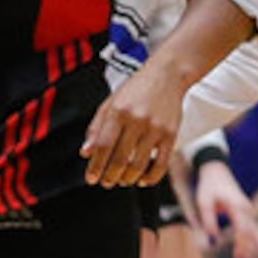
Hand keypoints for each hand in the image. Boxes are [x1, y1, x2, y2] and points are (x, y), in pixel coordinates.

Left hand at [83, 64, 186, 186]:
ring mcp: (155, 128)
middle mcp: (137, 120)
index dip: (95, 165)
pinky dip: (151, 177)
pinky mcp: (171, 134)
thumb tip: (86, 153)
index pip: (103, 145)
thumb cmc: (136, 90)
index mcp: (118, 111)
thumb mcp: (110, 103)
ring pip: (139, 164)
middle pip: (120, 158)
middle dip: (110, 176)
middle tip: (106, 182)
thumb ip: (96, 127)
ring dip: (128, 178)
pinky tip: (142, 180)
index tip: (91, 178)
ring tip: (122, 181)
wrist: (167, 75)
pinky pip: (161, 163)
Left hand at [194, 158, 257, 257]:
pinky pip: (251, 227)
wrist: (216, 170)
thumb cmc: (209, 186)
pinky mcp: (246, 211)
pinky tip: (252, 251)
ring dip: (250, 247)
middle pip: (250, 233)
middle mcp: (246, 208)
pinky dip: (251, 240)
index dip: (241, 245)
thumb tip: (213, 237)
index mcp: (237, 206)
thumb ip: (208, 219)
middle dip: (247, 250)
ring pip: (252, 231)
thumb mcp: (204, 201)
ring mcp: (248, 209)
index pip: (243, 230)